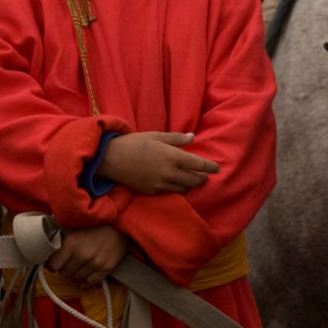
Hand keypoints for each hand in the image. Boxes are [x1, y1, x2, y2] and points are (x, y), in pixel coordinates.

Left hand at [45, 224, 128, 284]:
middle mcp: (82, 255)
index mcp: (71, 243)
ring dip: (75, 274)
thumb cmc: (95, 223)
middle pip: (64, 273)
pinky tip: (85, 274)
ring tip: (79, 266)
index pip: (52, 265)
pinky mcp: (107, 268)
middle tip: (68, 262)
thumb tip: (48, 250)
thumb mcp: (74, 226)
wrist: (120, 222)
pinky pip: (91, 282)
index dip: (52, 264)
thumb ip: (61, 239)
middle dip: (64, 268)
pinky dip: (86, 280)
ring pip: (76, 279)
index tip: (54, 263)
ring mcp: (95, 263)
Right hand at [98, 131, 219, 194]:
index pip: (198, 164)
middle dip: (202, 178)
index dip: (210, 167)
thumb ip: (176, 139)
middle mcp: (168, 172)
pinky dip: (177, 189)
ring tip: (192, 180)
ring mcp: (160, 183)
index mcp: (171, 156)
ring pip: (183, 189)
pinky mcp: (151, 191)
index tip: (217, 168)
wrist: (110, 159)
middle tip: (204, 175)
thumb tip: (192, 137)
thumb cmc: (133, 143)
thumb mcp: (156, 136)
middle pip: (194, 180)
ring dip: (190, 185)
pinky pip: (170, 192)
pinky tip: (176, 184)